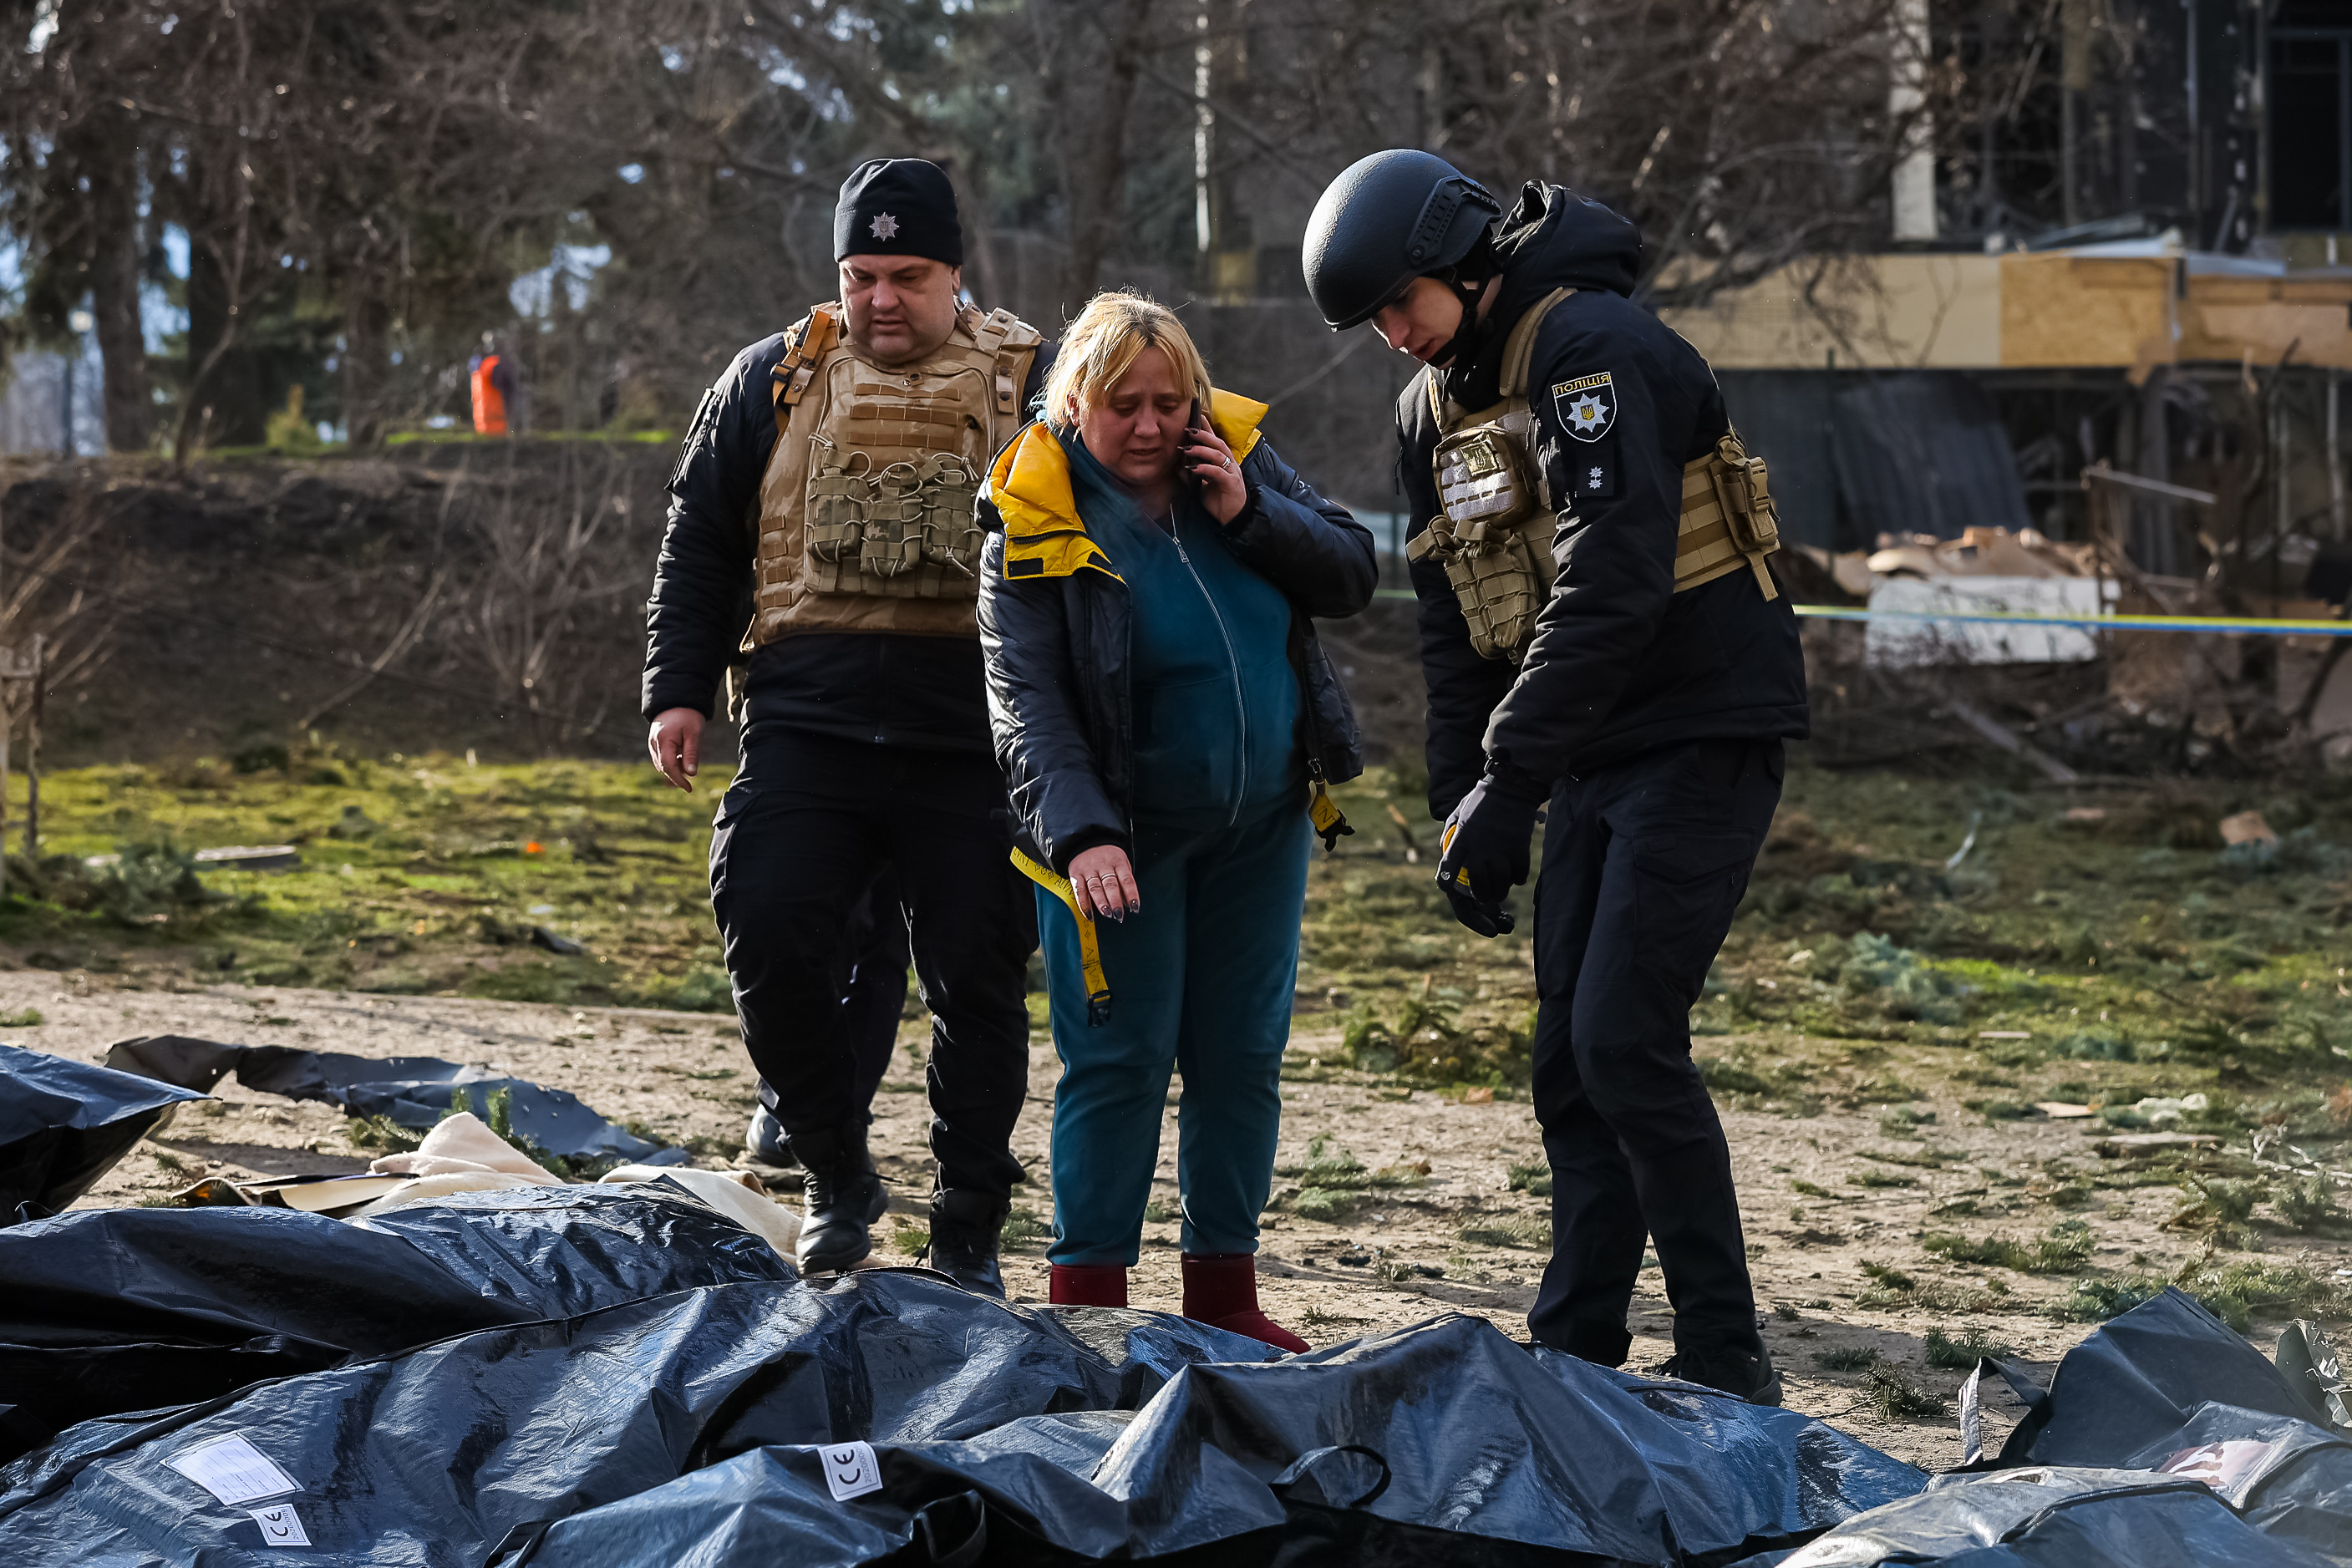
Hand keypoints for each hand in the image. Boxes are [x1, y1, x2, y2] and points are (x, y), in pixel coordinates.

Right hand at [648, 707, 703, 791]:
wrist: (677, 701)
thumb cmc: (688, 716)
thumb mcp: (695, 734)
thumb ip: (692, 754)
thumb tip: (691, 774)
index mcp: (663, 740)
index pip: (668, 766)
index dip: (678, 780)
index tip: (689, 789)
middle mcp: (654, 743)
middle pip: (663, 767)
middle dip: (676, 776)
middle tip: (690, 782)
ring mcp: (652, 743)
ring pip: (661, 764)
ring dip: (674, 770)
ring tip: (687, 768)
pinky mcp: (654, 744)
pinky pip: (661, 759)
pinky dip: (671, 764)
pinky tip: (681, 762)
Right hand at [1067, 844, 1139, 922]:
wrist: (1085, 840)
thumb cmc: (1107, 856)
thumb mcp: (1120, 863)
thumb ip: (1124, 883)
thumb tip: (1128, 904)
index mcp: (1118, 862)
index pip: (1126, 880)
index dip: (1131, 894)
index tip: (1135, 907)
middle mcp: (1103, 865)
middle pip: (1110, 884)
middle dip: (1115, 901)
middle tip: (1119, 914)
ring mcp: (1089, 870)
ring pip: (1095, 888)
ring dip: (1101, 902)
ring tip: (1107, 914)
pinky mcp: (1076, 874)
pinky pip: (1079, 890)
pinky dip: (1084, 904)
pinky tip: (1089, 914)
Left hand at [1181, 421, 1247, 525]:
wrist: (1233, 518)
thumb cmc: (1220, 501)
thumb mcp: (1202, 487)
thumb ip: (1192, 476)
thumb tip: (1178, 467)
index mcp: (1224, 462)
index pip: (1216, 441)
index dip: (1207, 429)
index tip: (1197, 417)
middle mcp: (1230, 464)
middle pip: (1218, 444)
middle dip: (1204, 435)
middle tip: (1188, 430)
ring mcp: (1232, 473)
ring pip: (1219, 455)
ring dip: (1202, 450)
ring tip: (1187, 449)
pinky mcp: (1232, 484)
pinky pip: (1218, 472)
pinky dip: (1206, 469)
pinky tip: (1194, 468)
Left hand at [1434, 776, 1540, 936]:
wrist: (1511, 786)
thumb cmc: (1482, 798)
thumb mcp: (1459, 810)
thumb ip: (1451, 829)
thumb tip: (1444, 846)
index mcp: (1463, 837)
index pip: (1449, 866)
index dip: (1445, 881)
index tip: (1446, 888)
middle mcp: (1480, 847)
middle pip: (1478, 882)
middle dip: (1480, 895)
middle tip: (1484, 898)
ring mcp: (1501, 849)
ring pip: (1500, 882)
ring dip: (1500, 892)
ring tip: (1500, 894)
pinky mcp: (1519, 848)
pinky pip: (1519, 872)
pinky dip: (1517, 878)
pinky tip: (1515, 877)